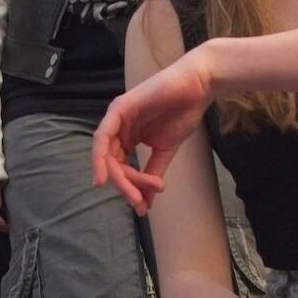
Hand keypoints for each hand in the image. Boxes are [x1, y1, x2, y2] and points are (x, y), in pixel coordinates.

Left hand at [92, 50, 214, 213]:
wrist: (197, 90)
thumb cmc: (182, 113)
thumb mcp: (165, 151)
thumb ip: (152, 173)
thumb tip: (145, 203)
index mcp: (127, 136)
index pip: (120, 167)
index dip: (129, 188)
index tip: (143, 207)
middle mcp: (118, 128)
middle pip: (111, 163)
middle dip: (125, 186)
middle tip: (139, 203)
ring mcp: (117, 117)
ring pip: (106, 154)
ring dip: (119, 178)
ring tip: (136, 194)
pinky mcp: (119, 108)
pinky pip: (103, 136)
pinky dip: (100, 157)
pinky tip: (103, 177)